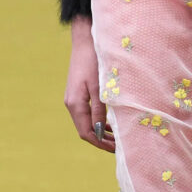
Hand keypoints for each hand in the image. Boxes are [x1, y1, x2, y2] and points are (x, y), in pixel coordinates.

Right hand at [65, 19, 114, 149]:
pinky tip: (112, 122)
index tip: (116, 149)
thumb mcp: (100, 87)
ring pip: (87, 122)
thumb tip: (101, 131)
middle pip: (85, 130)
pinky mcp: (78, 93)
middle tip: (120, 147)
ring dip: (101, 131)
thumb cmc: (94, 61)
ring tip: (118, 138)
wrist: (85, 41)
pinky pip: (87, 113)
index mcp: (75, 104)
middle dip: (102, 140)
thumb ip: (100, 109)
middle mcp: (71, 104)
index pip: (86, 132)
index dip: (100, 143)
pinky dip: (99, 121)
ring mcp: (73, 99)